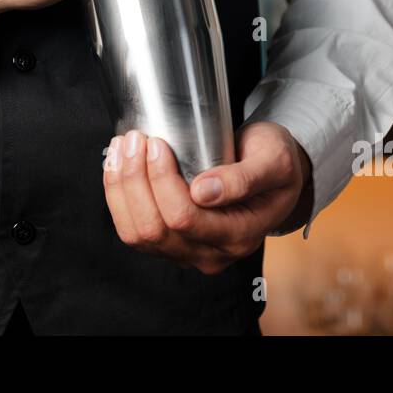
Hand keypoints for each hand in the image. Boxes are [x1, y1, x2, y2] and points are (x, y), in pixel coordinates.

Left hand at [102, 121, 313, 274]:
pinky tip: (117, 166)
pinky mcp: (170, 243)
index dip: (162, 181)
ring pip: (137, 234)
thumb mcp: (273, 162)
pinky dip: (118, 198)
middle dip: (134, 181)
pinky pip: (133, 229)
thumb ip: (244, 178)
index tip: (157, 143)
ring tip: (121, 148)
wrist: (274, 175)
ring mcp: (188, 252)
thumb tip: (203, 192)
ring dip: (120, 189)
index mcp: (239, 236)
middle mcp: (211, 254)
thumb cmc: (276, 164)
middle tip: (134, 139)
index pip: (186, 219)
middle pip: (155, 229)